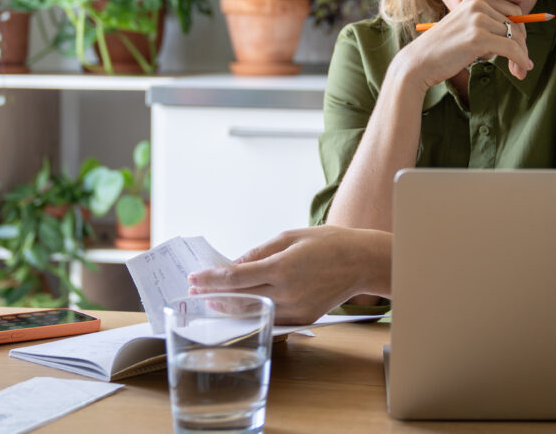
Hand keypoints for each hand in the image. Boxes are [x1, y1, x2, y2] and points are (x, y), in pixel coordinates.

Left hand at [187, 226, 390, 324]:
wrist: (362, 262)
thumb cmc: (329, 244)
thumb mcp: (291, 237)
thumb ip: (259, 252)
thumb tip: (234, 265)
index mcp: (282, 268)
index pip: (235, 278)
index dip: (210, 279)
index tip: (194, 278)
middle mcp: (287, 293)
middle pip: (239, 298)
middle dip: (214, 294)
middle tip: (195, 290)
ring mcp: (295, 310)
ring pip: (253, 312)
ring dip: (229, 306)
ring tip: (212, 299)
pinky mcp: (303, 319)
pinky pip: (271, 317)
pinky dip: (253, 311)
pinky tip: (240, 306)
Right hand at [402, 0, 534, 88]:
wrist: (419, 62)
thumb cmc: (443, 50)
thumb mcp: (466, 28)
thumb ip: (488, 25)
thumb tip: (521, 35)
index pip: (512, 12)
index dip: (520, 32)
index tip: (521, 49)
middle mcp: (478, 4)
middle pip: (516, 24)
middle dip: (523, 45)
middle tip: (524, 64)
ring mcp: (478, 19)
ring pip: (515, 37)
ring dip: (521, 56)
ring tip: (520, 72)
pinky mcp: (478, 37)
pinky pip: (511, 48)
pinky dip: (520, 60)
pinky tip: (522, 70)